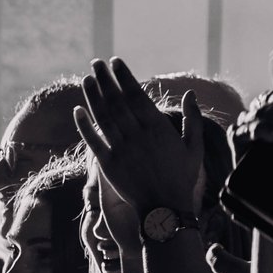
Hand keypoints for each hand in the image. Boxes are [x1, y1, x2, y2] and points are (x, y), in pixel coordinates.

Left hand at [72, 57, 209, 227]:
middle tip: (96, 63)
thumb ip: (193, 119)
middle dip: (105, 79)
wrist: (164, 210)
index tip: (115, 62)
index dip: (124, 77)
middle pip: (116, 101)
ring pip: (103, 117)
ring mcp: (121, 150)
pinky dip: (84, 125)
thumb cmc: (181, 178)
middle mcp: (137, 135)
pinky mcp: (107, 165)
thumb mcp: (194, 147)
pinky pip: (93, 141)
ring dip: (93, 96)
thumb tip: (190, 94)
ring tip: (87, 79)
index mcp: (157, 128)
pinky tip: (77, 110)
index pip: (136, 95)